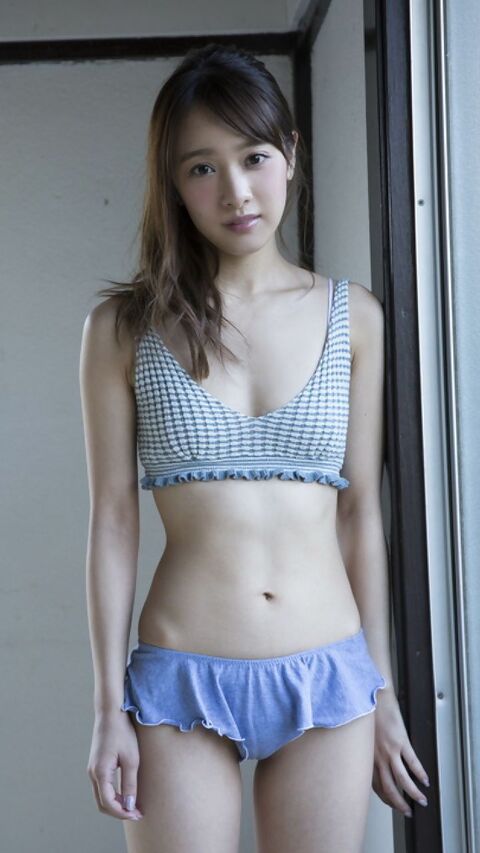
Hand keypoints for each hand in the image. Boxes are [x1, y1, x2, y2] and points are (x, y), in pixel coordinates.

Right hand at [87, 709, 143, 821]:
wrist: (110, 713)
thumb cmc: (123, 733)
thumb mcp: (131, 759)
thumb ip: (130, 784)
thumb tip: (130, 806)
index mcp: (100, 773)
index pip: (108, 803)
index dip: (123, 813)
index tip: (137, 815)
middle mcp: (92, 773)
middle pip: (102, 804)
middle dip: (119, 812)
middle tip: (137, 813)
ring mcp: (92, 769)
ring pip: (101, 796)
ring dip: (116, 804)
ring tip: (133, 805)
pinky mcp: (96, 765)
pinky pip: (101, 787)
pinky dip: (112, 795)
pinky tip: (126, 793)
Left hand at [372, 688, 429, 817]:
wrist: (372, 696)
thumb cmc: (365, 713)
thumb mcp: (360, 738)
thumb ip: (366, 753)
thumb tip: (372, 764)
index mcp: (366, 757)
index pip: (376, 786)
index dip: (386, 798)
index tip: (392, 803)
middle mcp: (377, 757)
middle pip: (389, 788)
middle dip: (399, 803)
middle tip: (407, 810)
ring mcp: (390, 750)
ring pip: (403, 780)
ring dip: (413, 793)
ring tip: (421, 799)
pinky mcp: (401, 741)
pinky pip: (412, 763)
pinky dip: (420, 773)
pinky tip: (425, 780)